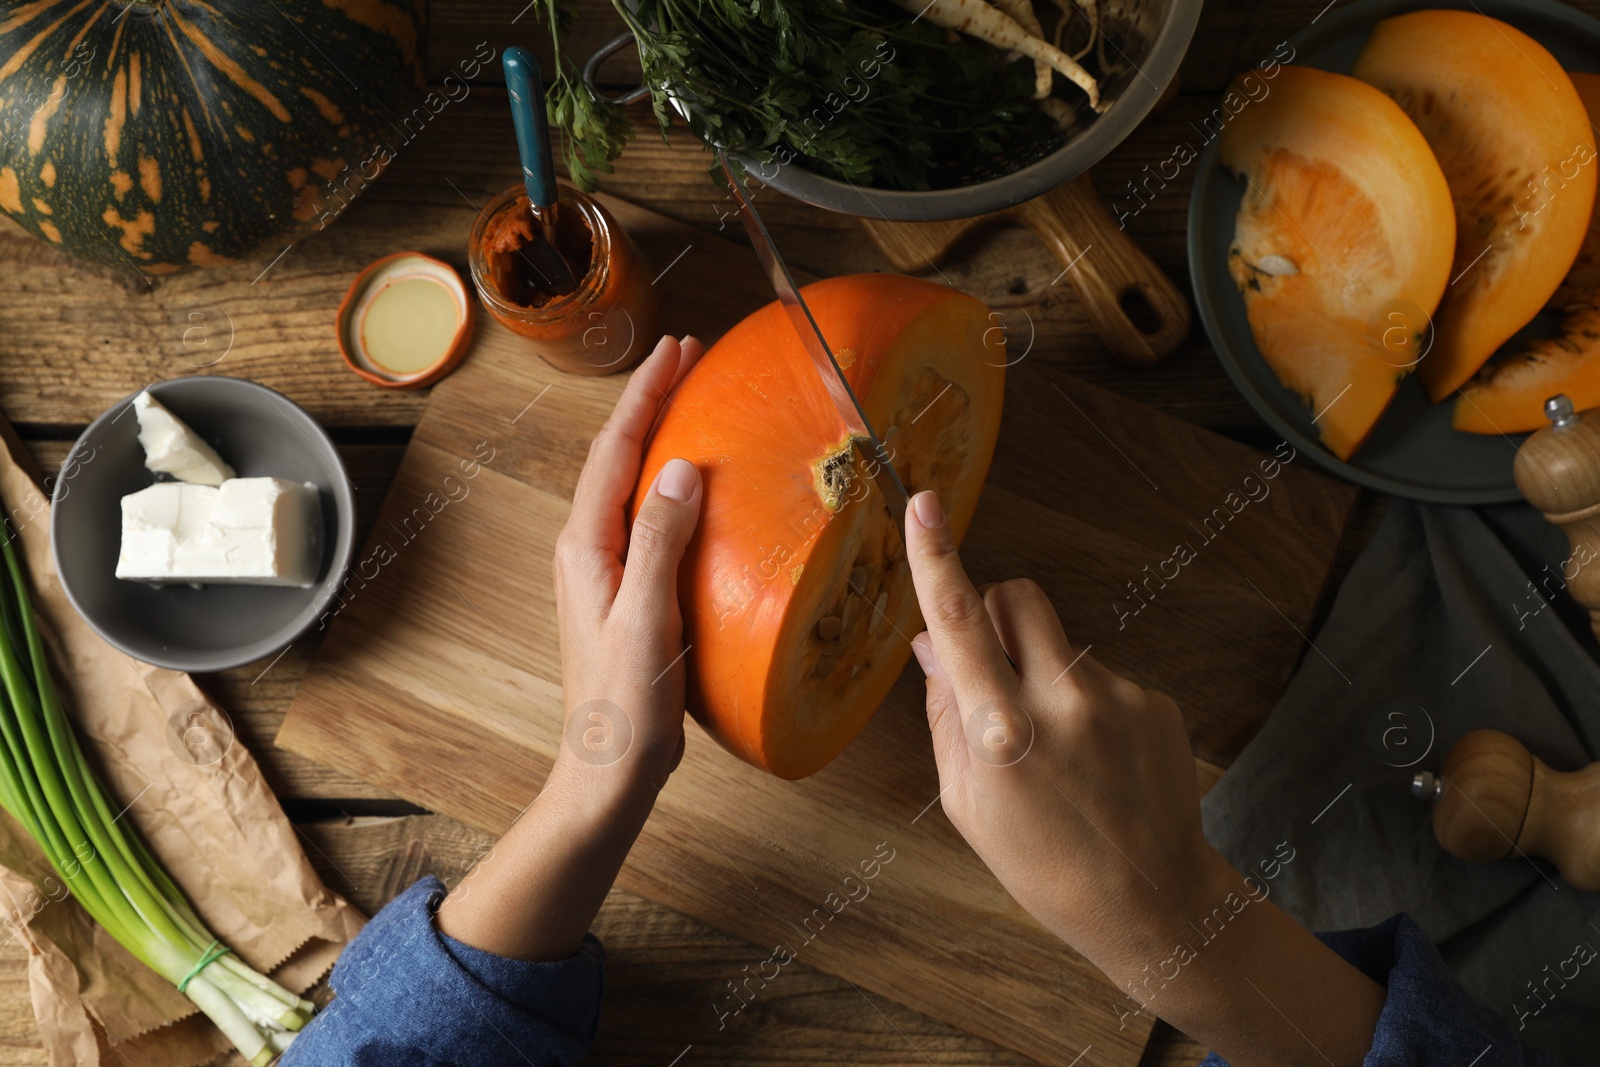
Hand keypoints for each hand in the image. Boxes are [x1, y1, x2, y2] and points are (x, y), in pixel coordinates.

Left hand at [551, 333, 705, 796]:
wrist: (609, 770)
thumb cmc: (624, 704)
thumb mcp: (646, 618)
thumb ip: (659, 542)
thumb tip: (678, 468)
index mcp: (586, 546)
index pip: (616, 450)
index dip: (645, 395)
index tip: (675, 350)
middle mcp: (588, 549)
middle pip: (619, 456)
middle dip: (651, 402)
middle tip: (688, 358)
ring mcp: (605, 571)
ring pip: (632, 484)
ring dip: (660, 437)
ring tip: (695, 402)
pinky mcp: (628, 592)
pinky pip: (649, 518)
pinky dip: (672, 485)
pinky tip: (701, 488)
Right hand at [903, 490, 1383, 1066]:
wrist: (1152, 900)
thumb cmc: (1043, 862)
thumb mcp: (967, 800)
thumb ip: (946, 712)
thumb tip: (931, 643)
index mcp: (1001, 733)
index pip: (960, 624)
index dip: (936, 558)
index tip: (924, 503)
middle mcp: (1062, 703)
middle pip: (1018, 596)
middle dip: (998, 610)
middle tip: (995, 663)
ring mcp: (1117, 697)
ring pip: (1059, 640)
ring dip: (1044, 670)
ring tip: (1060, 748)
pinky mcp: (1155, 700)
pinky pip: (1102, 672)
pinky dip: (1089, 702)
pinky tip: (1098, 760)